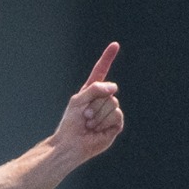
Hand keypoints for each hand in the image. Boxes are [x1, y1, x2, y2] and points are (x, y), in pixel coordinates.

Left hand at [47, 43, 122, 165]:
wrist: (71, 144)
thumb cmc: (71, 123)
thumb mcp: (78, 100)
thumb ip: (95, 88)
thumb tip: (114, 88)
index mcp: (92, 92)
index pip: (101, 71)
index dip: (108, 58)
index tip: (115, 45)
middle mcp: (103, 100)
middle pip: (108, 92)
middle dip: (94, 104)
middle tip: (85, 116)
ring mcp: (111, 112)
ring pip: (112, 104)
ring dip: (98, 115)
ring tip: (89, 124)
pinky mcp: (116, 125)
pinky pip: (116, 116)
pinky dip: (104, 122)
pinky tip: (96, 130)